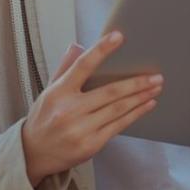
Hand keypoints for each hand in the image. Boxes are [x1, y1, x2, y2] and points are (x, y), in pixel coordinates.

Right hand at [20, 31, 162, 187]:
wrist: (33, 153)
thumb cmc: (44, 117)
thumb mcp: (49, 90)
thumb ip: (65, 68)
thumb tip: (78, 46)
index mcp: (59, 92)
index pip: (82, 66)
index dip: (101, 50)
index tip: (118, 36)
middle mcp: (69, 110)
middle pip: (109, 92)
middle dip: (136, 83)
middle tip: (156, 75)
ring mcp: (80, 129)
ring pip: (118, 109)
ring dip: (140, 97)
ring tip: (156, 87)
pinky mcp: (91, 145)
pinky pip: (118, 126)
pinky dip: (135, 114)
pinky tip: (147, 105)